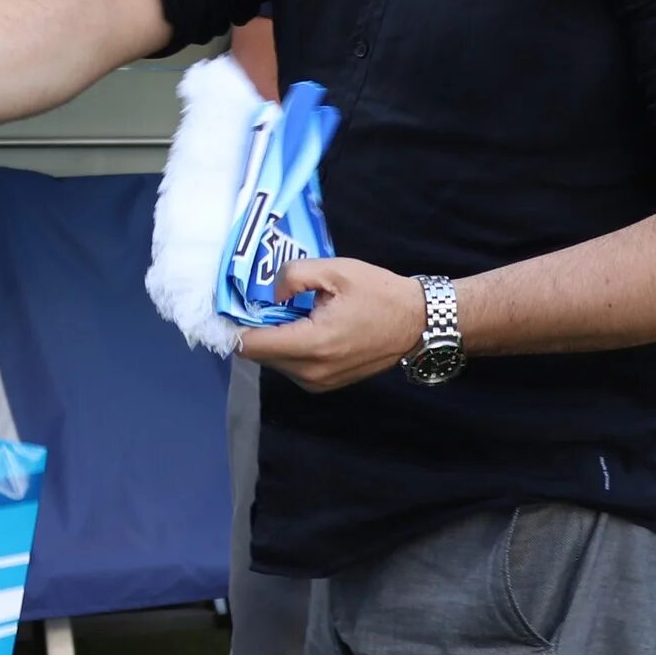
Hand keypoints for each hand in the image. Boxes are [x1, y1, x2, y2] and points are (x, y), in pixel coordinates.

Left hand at [239, 258, 428, 391]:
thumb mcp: (336, 270)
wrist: (420, 322)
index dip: (235, 324)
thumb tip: (268, 292)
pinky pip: (290, 366)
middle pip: (258, 354)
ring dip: (272, 337)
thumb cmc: (380, 294)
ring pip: (272, 360)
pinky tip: (304, 325)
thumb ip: (293, 275)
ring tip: (291, 311)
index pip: (250, 346)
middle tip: (266, 301)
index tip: (235, 303)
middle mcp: (311, 372)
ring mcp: (318, 382)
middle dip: (255, 327)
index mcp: (313, 345)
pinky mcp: (324, 384)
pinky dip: (288, 346)